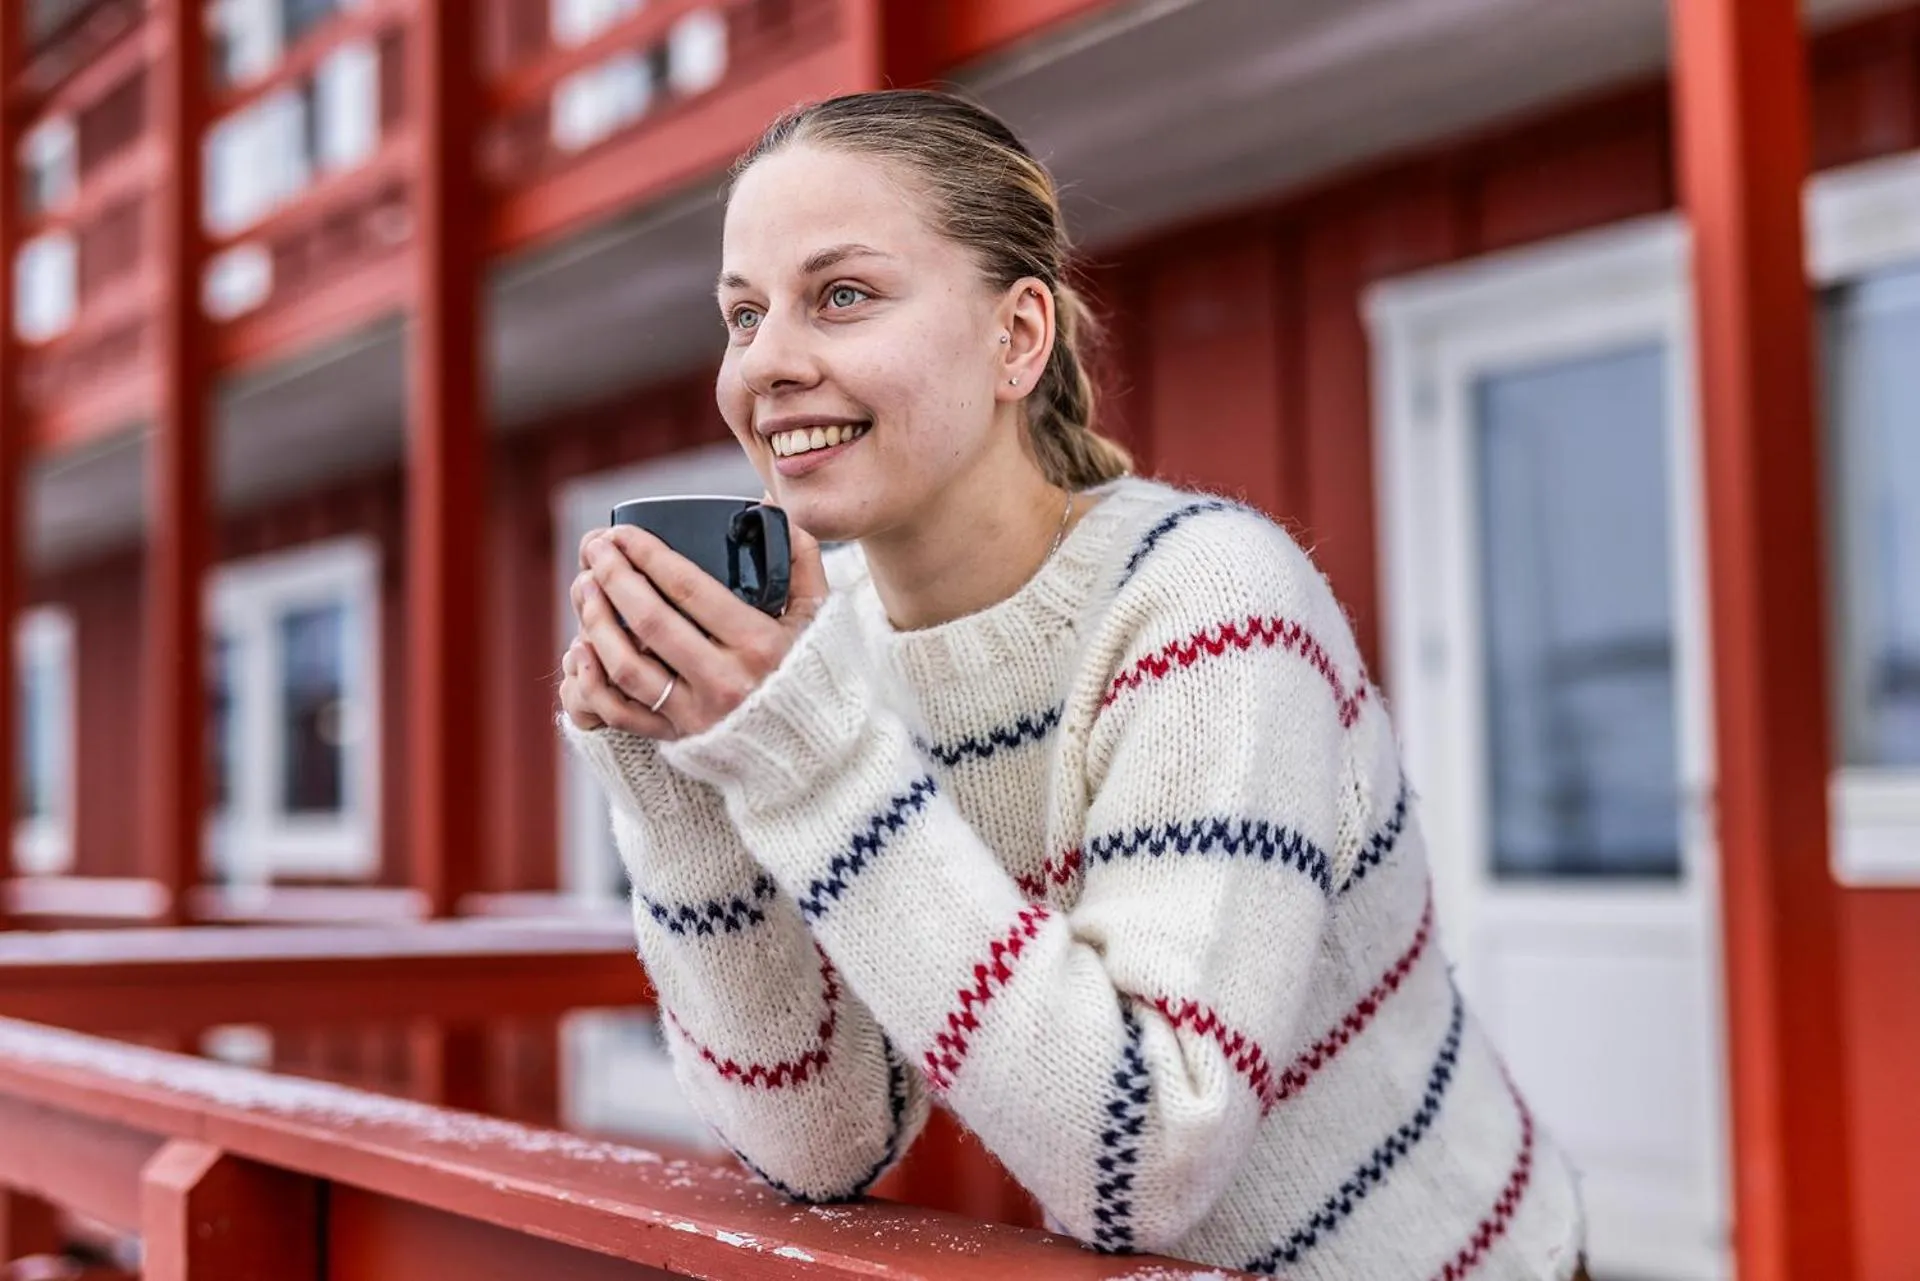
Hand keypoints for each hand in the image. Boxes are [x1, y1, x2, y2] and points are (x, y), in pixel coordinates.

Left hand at [561, 517, 828, 739]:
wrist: (816, 749)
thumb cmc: (814, 672)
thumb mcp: (819, 616)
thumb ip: (800, 559)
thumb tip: (766, 502)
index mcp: (759, 644)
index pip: (689, 589)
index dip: (648, 554)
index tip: (624, 532)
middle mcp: (725, 681)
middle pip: (650, 620)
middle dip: (613, 576)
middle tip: (595, 547)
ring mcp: (698, 714)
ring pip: (626, 666)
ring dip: (596, 622)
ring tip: (585, 588)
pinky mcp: (679, 739)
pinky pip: (619, 713)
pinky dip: (590, 682)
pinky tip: (579, 650)